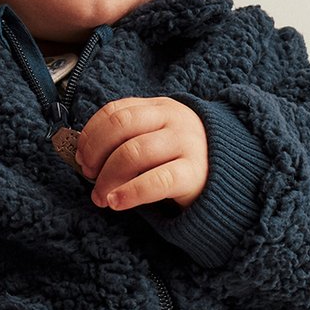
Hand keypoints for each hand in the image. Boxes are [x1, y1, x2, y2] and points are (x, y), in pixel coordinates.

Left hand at [75, 98, 207, 211]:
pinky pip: (156, 181)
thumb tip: (84, 156)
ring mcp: (186, 144)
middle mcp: (173, 120)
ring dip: (107, 177)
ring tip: (101, 197)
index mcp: (160, 107)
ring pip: (133, 153)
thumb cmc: (182, 160)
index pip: (116, 110)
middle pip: (121, 127)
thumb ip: (129, 140)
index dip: (91, 133)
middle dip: (95, 152)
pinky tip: (117, 202)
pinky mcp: (193, 173)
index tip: (80, 156)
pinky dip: (130, 192)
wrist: (230, 176)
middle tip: (88, 175)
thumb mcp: (158, 138)